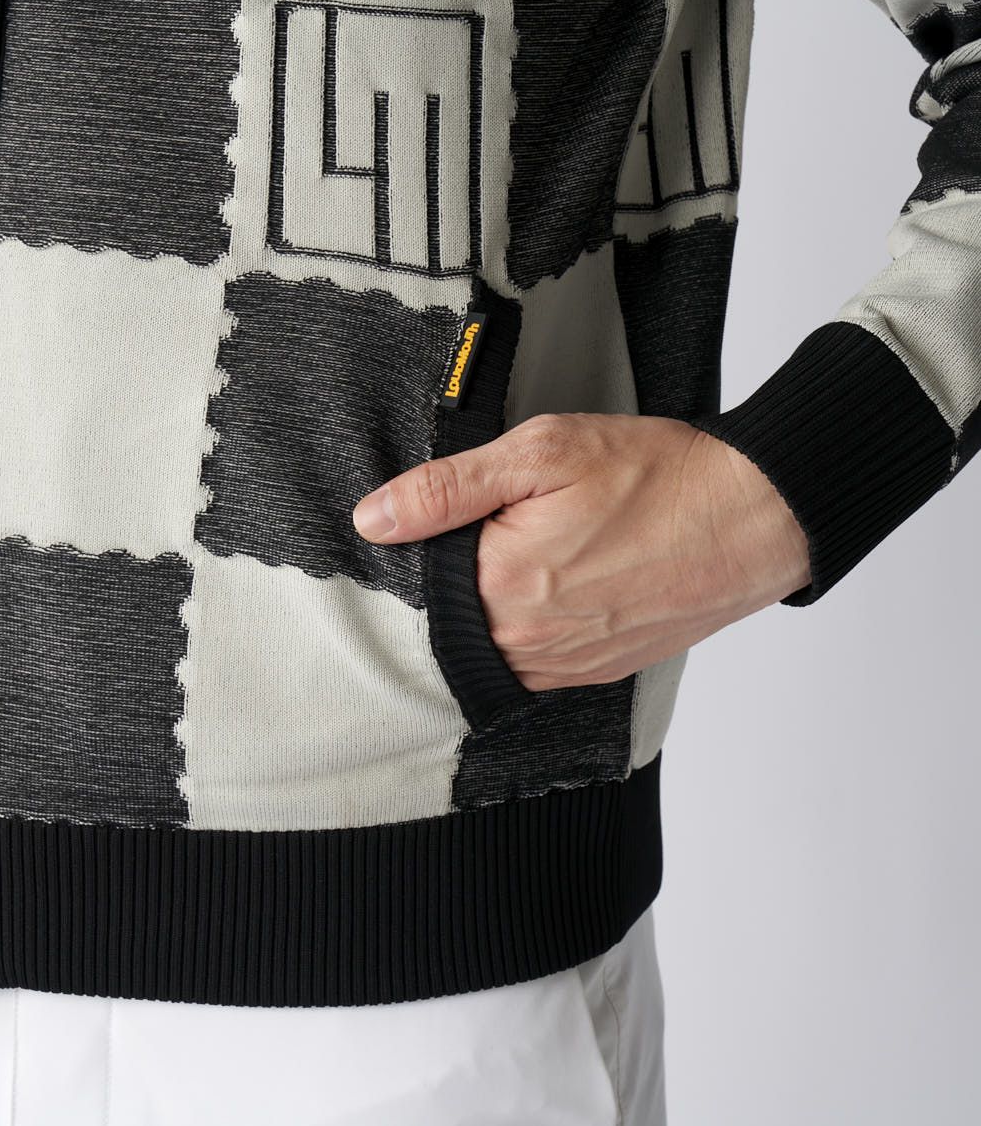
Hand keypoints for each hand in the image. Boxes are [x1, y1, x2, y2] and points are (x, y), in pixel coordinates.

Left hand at [351, 413, 811, 691]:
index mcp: (501, 585)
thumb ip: (448, 489)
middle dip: (462, 577)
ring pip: (493, 648)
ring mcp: (566, 667)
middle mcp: (528, 643)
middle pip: (453, 620)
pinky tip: (559, 588)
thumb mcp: (544, 451)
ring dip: (496, 609)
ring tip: (540, 555)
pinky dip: (532, 632)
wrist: (752, 517)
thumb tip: (374, 519)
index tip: (457, 516)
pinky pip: (537, 667)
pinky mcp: (598, 674)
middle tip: (509, 527)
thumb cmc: (657, 477)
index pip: (420, 580)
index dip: (427, 543)